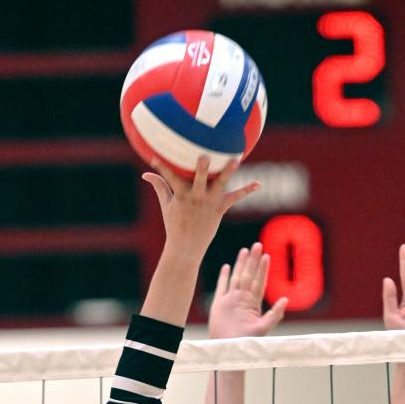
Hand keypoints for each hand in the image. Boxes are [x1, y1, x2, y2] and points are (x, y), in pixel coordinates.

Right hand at [142, 156, 258, 258]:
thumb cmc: (174, 225)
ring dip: (227, 173)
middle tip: (204, 156)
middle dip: (201, 169)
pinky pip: (235, 198)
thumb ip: (159, 187)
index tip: (155, 155)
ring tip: (235, 160)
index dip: (162, 166)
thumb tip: (146, 173)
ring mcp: (208, 204)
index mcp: (180, 195)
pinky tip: (259, 184)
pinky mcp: (219, 209)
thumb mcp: (166, 206)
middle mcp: (195, 198)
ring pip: (219, 185)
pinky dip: (246, 191)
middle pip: (198, 180)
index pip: (170, 177)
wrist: (186, 248)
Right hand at [208, 243, 287, 338]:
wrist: (230, 348)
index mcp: (253, 303)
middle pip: (249, 275)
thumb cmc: (247, 341)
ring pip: (237, 277)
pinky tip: (227, 266)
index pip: (260, 281)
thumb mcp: (264, 327)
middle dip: (253, 260)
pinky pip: (222, 287)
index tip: (266, 256)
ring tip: (244, 250)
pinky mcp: (219, 304)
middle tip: (257, 245)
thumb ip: (275, 314)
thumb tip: (286, 299)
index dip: (263, 269)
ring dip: (240, 264)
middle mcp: (242, 299)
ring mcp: (231, 300)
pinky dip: (224, 277)